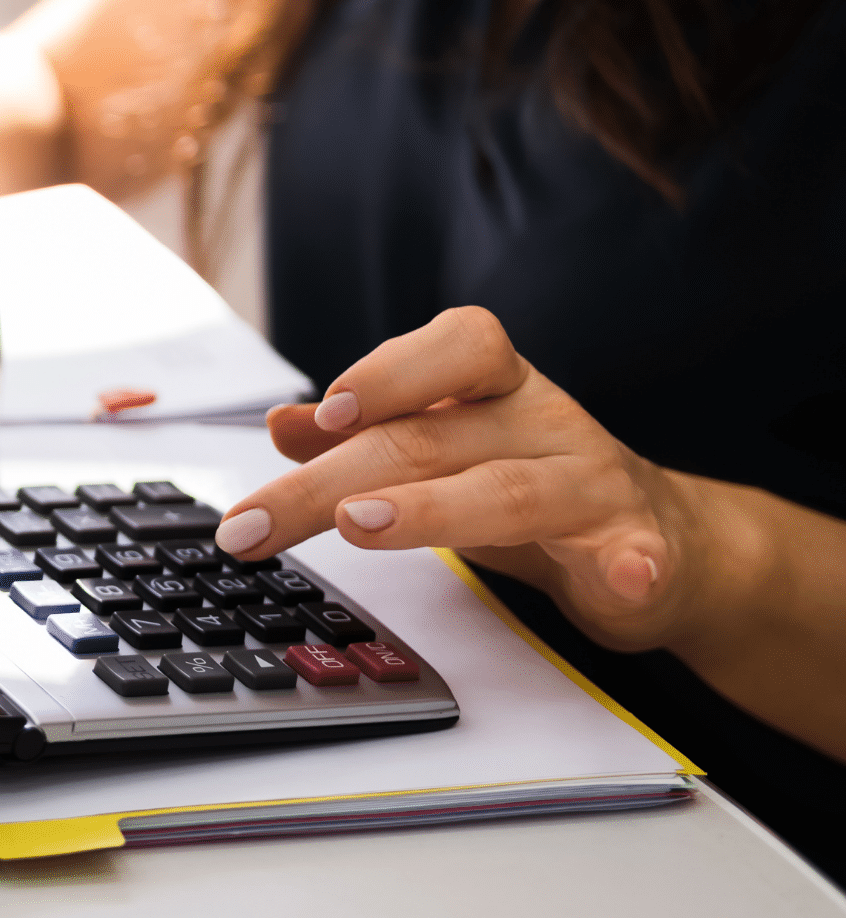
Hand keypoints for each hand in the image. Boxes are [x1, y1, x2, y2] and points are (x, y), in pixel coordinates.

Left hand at [213, 306, 710, 652]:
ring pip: (511, 490)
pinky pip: (636, 552)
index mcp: (494, 388)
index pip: (454, 345)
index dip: (388, 372)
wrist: (664, 540)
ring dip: (434, 508)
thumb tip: (281, 424)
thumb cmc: (532, 482)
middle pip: (429, 440)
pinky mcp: (637, 548)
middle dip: (329, 482)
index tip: (326, 413)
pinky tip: (622, 576)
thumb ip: (365, 437)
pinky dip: (631, 564)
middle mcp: (541, 421)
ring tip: (364, 525)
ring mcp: (592, 482)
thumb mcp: (444, 450)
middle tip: (256, 521)